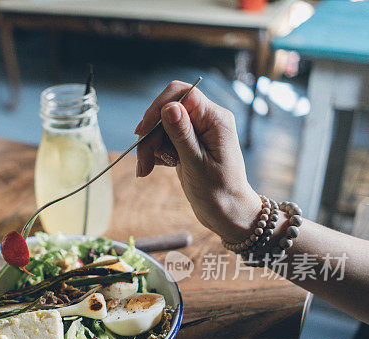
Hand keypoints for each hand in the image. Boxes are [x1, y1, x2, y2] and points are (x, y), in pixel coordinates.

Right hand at [135, 81, 261, 241]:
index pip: (182, 94)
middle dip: (150, 137)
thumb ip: (181, 134)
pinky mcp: (187, 144)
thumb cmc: (218, 192)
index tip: (142, 132)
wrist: (227, 214)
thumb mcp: (196, 163)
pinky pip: (163, 140)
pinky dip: (155, 154)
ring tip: (145, 170)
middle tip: (143, 164)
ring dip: (149, 149)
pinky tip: (154, 167)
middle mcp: (207, 121)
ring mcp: (196, 133)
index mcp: (216, 119)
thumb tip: (169, 106)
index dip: (157, 108)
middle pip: (166, 113)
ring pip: (161, 128)